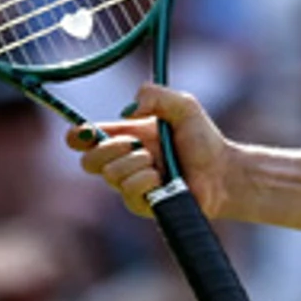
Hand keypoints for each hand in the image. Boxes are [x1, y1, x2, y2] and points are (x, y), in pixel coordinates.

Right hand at [72, 85, 230, 218]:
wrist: (223, 171)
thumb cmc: (204, 139)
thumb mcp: (183, 105)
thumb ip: (155, 95)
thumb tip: (127, 113)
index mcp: (125, 137)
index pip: (86, 139)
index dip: (77, 136)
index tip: (84, 133)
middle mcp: (124, 162)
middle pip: (88, 162)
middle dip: (106, 149)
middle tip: (134, 143)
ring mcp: (131, 185)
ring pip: (110, 175)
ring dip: (135, 163)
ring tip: (158, 162)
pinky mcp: (141, 205)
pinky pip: (128, 191)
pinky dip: (145, 180)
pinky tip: (163, 178)